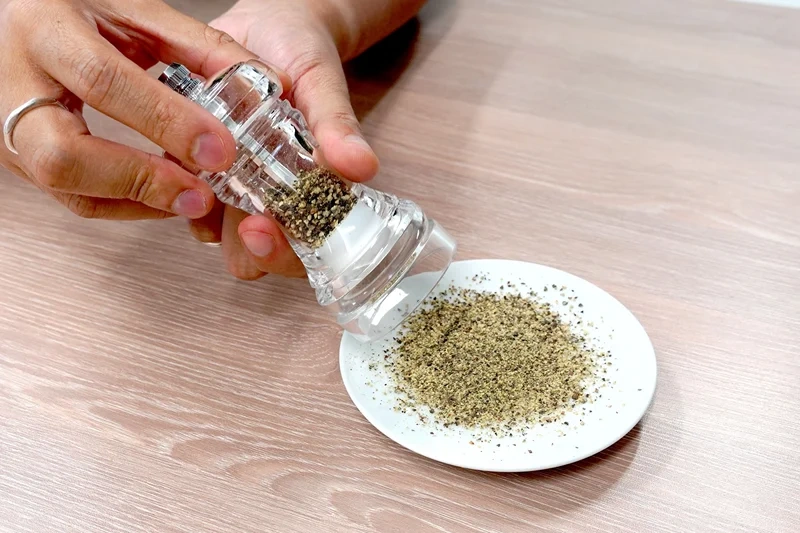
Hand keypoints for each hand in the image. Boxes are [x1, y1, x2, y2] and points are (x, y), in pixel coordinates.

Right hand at [0, 0, 255, 218]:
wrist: (15, 16)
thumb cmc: (70, 6)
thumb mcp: (133, 10)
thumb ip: (196, 47)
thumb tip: (260, 85)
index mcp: (44, 29)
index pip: (104, 82)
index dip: (167, 122)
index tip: (219, 149)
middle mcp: (13, 81)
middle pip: (63, 155)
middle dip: (141, 180)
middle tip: (201, 194)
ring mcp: (6, 126)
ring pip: (65, 186)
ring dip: (137, 200)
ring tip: (193, 198)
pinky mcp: (18, 156)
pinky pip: (72, 195)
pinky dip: (125, 203)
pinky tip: (165, 195)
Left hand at [205, 0, 426, 278]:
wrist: (266, 27)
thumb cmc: (302, 56)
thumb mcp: (322, 84)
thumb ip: (337, 126)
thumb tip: (363, 167)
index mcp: (311, 194)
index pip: (304, 253)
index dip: (284, 255)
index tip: (262, 231)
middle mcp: (272, 201)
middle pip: (256, 257)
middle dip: (246, 247)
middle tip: (241, 217)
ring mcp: (233, 189)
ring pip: (214, 232)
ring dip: (208, 212)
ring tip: (210, 171)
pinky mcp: (197, 168)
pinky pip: (180, 193)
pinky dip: (178, 180)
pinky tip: (184, 154)